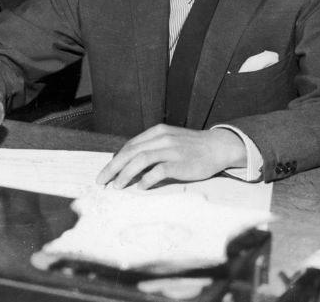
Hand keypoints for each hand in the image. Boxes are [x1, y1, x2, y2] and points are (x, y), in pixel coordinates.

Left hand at [96, 125, 245, 188]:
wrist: (218, 146)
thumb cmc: (192, 147)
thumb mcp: (169, 141)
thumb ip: (151, 148)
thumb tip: (128, 165)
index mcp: (157, 132)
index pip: (129, 146)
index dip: (114, 160)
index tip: (105, 173)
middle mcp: (162, 138)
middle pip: (130, 152)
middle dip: (113, 167)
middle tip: (101, 181)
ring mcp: (172, 150)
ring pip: (141, 159)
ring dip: (125, 174)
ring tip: (117, 186)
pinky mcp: (181, 163)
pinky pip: (159, 170)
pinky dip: (147, 179)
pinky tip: (140, 187)